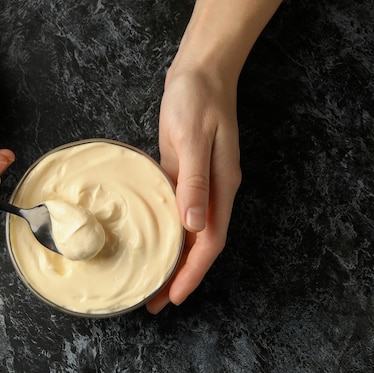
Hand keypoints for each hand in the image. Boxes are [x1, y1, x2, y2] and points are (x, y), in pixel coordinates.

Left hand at [147, 66, 241, 313]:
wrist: (200, 71)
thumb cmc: (196, 100)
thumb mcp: (193, 139)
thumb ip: (194, 182)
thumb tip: (193, 225)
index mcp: (221, 187)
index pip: (210, 242)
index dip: (192, 273)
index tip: (173, 297)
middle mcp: (214, 191)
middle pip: (200, 244)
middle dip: (180, 275)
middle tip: (155, 301)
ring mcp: (200, 183)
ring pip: (189, 232)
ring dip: (173, 257)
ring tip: (151, 280)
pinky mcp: (185, 173)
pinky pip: (177, 212)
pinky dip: (168, 232)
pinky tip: (152, 240)